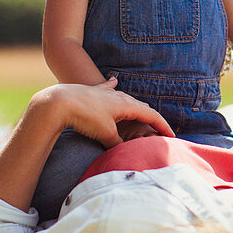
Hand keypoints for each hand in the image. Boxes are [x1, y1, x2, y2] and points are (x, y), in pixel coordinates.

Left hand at [44, 78, 174, 147]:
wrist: (60, 101)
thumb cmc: (85, 116)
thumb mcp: (105, 134)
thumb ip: (118, 143)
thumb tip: (123, 150)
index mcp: (127, 105)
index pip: (152, 116)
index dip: (163, 126)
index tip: (172, 136)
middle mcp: (120, 96)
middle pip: (142, 107)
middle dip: (152, 118)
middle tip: (159, 129)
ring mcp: (107, 92)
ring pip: (127, 99)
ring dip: (136, 107)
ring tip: (141, 113)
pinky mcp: (94, 92)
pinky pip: (108, 89)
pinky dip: (113, 88)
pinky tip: (114, 82)